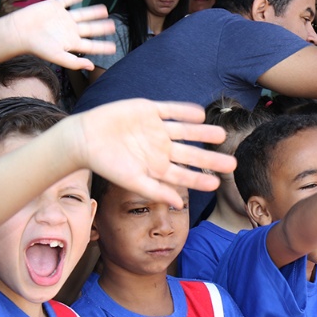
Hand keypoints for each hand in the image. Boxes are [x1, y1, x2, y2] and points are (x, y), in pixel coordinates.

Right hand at [1, 0, 114, 71]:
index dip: (102, 47)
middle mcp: (69, 30)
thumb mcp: (57, 56)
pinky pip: (66, 0)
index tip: (114, 48)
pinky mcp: (54, 6)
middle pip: (90, 28)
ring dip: (93, 12)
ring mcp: (63, 18)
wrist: (20, 31)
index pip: (91, 45)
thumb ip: (74, 62)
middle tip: (114, 26)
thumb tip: (91, 67)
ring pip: (82, 14)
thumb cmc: (37, 46)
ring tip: (104, 9)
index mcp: (71, 42)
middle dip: (102, 27)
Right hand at [74, 100, 234, 208]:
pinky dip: (184, 111)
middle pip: (191, 154)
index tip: (217, 185)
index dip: (200, 179)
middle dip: (210, 159)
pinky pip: (170, 110)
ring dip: (202, 133)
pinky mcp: (148, 110)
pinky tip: (199, 115)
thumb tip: (180, 206)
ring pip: (185, 131)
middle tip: (232, 163)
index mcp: (156, 166)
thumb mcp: (132, 180)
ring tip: (221, 136)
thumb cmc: (106, 163)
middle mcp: (160, 148)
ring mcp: (156, 128)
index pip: (184, 175)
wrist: (84, 137)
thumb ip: (156, 191)